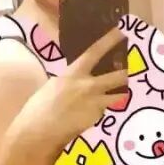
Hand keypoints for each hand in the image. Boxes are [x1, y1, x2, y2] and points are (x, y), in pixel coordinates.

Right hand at [12, 27, 128, 156]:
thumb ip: (70, 79)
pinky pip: (104, 109)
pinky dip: (100, 109)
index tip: (121, 32)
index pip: (95, 52)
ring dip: (118, 92)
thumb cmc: (38, 107)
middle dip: (125, 72)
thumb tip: (78, 78)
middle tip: (125, 70)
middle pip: (119, 76)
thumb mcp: (54, 85)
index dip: (109, 41)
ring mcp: (96, 103)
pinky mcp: (98, 118)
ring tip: (115, 93)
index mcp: (73, 73)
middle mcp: (88, 86)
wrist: (39, 132)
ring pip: (119, 95)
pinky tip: (89, 113)